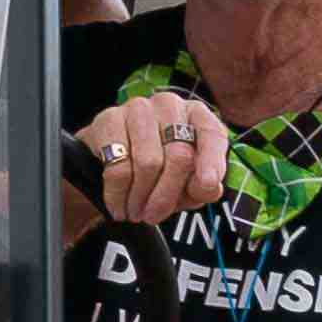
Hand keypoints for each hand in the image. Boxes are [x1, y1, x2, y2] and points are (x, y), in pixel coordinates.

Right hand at [82, 94, 235, 229]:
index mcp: (198, 116)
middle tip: (154, 216)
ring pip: (147, 162)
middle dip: (166, 195)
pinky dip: (118, 194)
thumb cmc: (161, 170)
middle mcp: (170, 105)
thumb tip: (208, 187)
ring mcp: (138, 108)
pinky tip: (119, 205)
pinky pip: (117, 165)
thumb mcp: (188, 182)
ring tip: (136, 213)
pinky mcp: (109, 119)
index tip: (206, 185)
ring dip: (140, 197)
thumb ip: (203, 187)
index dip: (211, 161)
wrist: (114, 157)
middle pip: (179, 156)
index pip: (212, 136)